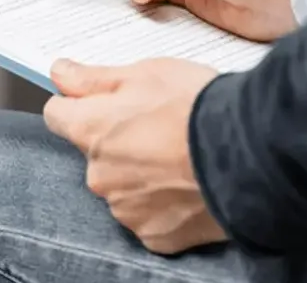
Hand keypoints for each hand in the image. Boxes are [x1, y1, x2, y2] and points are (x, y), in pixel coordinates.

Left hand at [43, 58, 226, 253]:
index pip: (57, 114)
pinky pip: (149, 216)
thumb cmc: (198, 108)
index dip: (78, 104)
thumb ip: (94, 78)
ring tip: (180, 157)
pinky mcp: (154, 234)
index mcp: (92, 130)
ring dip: (141, 174)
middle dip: (118, 141)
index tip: (98, 100)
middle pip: (94, 154)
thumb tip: (60, 72)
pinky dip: (164, 203)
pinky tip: (188, 184)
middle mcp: (99, 175)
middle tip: (159, 127)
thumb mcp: (145, 73)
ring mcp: (125, 209)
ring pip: (122, 186)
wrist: (248, 155)